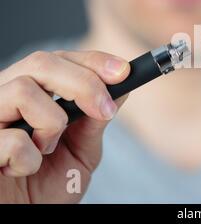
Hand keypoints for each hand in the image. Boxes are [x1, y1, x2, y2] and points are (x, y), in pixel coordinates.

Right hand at [0, 50, 129, 202]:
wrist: (22, 216)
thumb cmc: (45, 187)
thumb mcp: (81, 151)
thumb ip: (94, 121)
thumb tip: (121, 88)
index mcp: (29, 94)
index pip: (58, 59)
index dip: (92, 60)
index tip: (123, 72)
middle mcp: (4, 97)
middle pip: (41, 62)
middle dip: (84, 83)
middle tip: (105, 110)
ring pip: (23, 90)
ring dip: (51, 124)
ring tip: (46, 149)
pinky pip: (11, 138)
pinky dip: (28, 159)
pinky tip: (21, 170)